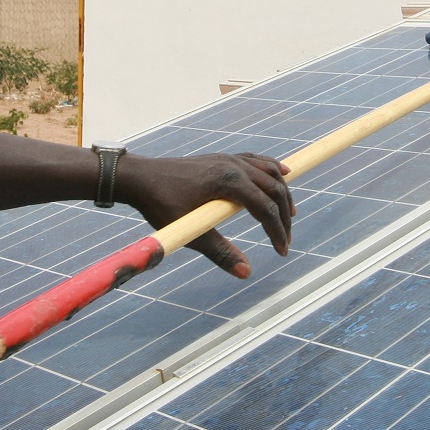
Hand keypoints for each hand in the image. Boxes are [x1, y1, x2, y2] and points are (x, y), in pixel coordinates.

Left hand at [115, 152, 294, 276]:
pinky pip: (257, 161)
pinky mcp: (223, 158)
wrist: (140, 178)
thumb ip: (220, 252)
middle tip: (285, 240)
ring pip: (269, 173)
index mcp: (229, 181)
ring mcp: (229, 159)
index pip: (265, 208)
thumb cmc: (160, 203)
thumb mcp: (190, 231)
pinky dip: (273, 168)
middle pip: (274, 189)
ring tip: (290, 215)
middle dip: (284, 216)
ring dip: (282, 193)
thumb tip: (246, 272)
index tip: (281, 252)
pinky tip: (283, 173)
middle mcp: (234, 165)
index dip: (277, 232)